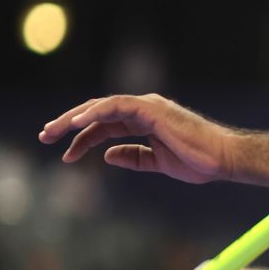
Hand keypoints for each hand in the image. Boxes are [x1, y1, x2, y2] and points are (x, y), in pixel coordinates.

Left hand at [39, 94, 231, 184]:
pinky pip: (116, 106)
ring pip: (101, 107)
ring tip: (54, 131)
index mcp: (144, 121)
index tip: (66, 155)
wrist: (223, 159)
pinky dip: (95, 112)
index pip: (105, 125)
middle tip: (45, 136)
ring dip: (75, 118)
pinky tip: (77, 123)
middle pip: (98, 113)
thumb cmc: (199, 161)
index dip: (83, 139)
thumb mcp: (158, 163)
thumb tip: (108, 156)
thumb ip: (134, 157)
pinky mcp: (152, 109)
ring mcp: (147, 106)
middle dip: (69, 124)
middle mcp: (143, 109)